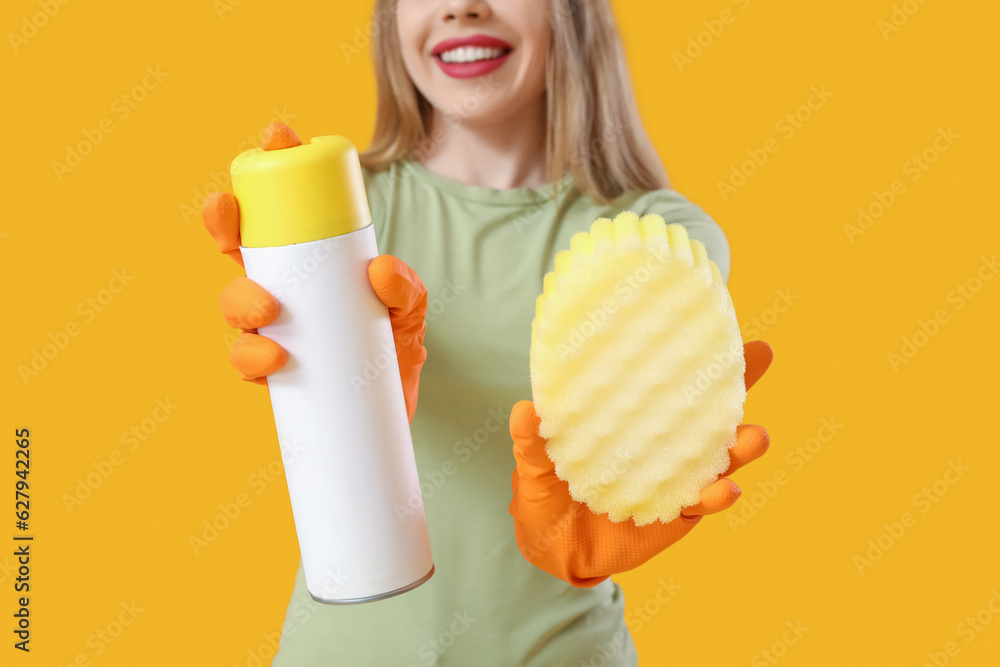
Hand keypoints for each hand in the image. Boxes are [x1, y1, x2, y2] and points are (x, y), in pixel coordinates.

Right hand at [202, 122, 428, 423]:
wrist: (391, 408)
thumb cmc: (393, 345)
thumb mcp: (412, 307)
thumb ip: (406, 287)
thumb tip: (378, 269)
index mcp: (305, 261)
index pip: (279, 209)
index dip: (270, 167)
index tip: (275, 139)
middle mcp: (280, 288)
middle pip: (236, 248)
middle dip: (223, 224)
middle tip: (232, 220)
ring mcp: (271, 329)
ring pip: (234, 304)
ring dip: (240, 299)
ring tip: (268, 309)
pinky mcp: (272, 373)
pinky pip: (245, 362)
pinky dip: (252, 358)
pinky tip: (273, 358)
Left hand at [508, 340, 772, 586]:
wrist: (554, 553)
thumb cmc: (545, 495)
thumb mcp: (533, 469)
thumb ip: (532, 445)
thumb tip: (524, 410)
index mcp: (628, 414)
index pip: (662, 376)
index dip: (689, 349)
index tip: (717, 317)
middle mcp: (659, 438)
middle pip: (707, 405)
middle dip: (739, 381)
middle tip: (762, 356)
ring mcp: (674, 473)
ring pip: (718, 454)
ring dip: (740, 444)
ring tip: (755, 436)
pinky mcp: (679, 510)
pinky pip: (704, 501)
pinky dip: (716, 495)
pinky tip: (726, 488)